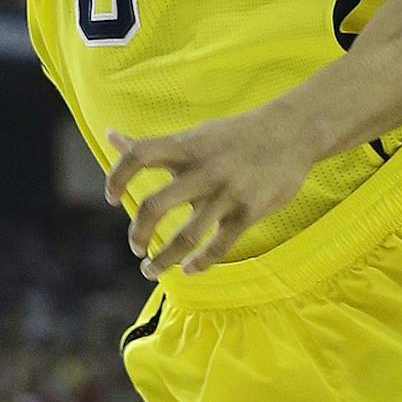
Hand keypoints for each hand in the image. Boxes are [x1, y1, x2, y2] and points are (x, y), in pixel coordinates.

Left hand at [103, 103, 319, 278]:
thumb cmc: (235, 134)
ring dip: (163, 260)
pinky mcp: (249, 211)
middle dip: (138, 233)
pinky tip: (188, 269)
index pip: (139, 154)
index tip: (110, 197)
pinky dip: (199, 264)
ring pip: (185, 237)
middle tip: (136, 247)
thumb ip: (153, 144)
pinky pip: (218, 247)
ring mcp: (227, 192)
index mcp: (187, 145)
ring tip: (151, 270)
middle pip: (154, 205)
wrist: (293, 131)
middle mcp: (204, 168)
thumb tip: (109, 136)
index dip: (117, 176)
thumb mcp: (195, 134)